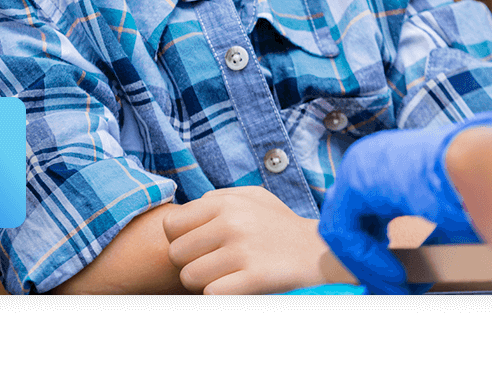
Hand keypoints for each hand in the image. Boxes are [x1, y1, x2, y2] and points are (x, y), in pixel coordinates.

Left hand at [162, 186, 349, 294]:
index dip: (180, 239)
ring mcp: (242, 252)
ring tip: (224, 275)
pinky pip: (211, 294)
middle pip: (176, 254)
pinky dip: (220, 293)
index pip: (171, 225)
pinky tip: (237, 285)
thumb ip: (217, 198)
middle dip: (190, 263)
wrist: (319, 251)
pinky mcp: (253, 279)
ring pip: (190, 277)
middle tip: (212, 263)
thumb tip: (185, 211)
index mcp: (227, 202)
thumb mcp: (252, 197)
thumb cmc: (279, 225)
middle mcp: (231, 223)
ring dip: (203, 282)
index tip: (198, 245)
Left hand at [318, 113, 491, 293]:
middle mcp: (372, 160)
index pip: (366, 215)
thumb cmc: (482, 195)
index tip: (404, 282)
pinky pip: (343, 230)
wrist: (491, 173)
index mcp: (393, 166)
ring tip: (401, 286)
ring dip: (369, 266)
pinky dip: (367, 259)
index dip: (379, 254)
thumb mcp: (446, 226)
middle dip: (368, 262)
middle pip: (349, 221)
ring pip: (342, 230)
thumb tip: (413, 277)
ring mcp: (361, 164)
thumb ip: (422, 246)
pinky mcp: (356, 177)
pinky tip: (398, 274)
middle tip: (394, 289)